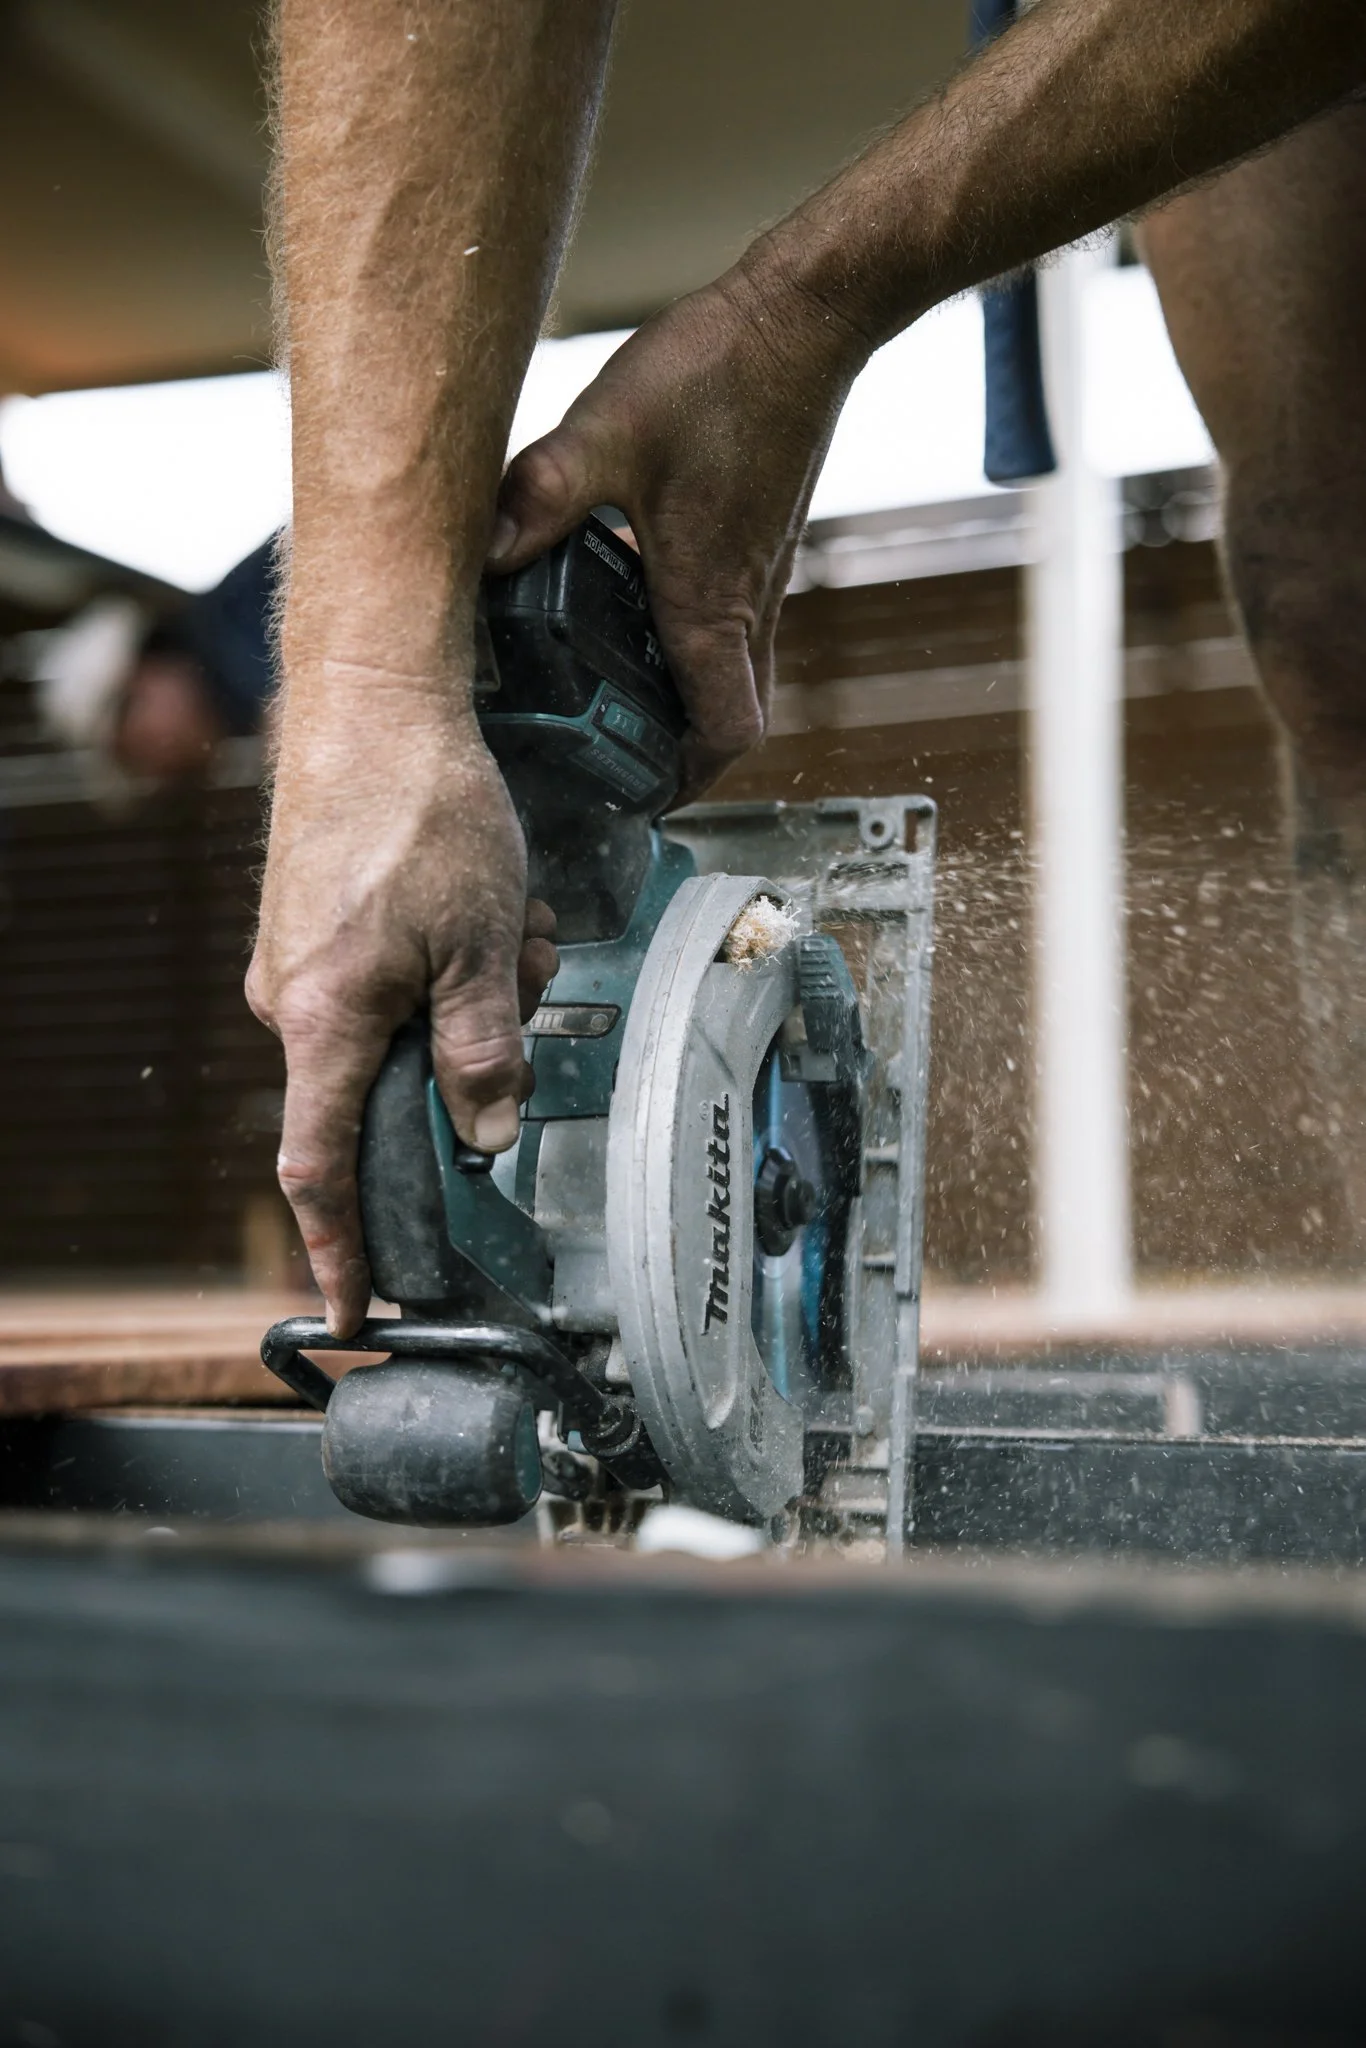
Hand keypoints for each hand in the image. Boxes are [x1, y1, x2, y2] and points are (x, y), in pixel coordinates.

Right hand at [247, 680, 558, 1334]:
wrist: (374, 698)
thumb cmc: (421, 809)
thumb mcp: (484, 942)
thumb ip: (484, 1049)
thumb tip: (486, 1132)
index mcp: (322, 1021)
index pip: (321, 1169)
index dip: (339, 1251)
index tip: (351, 1312)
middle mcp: (295, 1003)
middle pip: (392, 1088)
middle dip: (473, 1061)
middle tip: (525, 985)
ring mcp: (302, 963)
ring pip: (409, 1027)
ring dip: (478, 995)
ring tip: (521, 926)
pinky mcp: (320, 928)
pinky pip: (395, 981)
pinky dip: (456, 960)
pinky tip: (496, 907)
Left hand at [489, 256, 870, 793]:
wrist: (805, 319)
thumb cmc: (719, 373)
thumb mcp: (607, 431)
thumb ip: (541, 495)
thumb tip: (481, 556)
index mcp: (710, 603)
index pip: (723, 736)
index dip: (684, 782)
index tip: (635, 797)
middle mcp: (748, 606)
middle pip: (730, 724)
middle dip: (679, 760)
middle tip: (613, 764)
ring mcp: (763, 579)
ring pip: (737, 680)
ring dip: (688, 707)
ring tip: (617, 705)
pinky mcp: (762, 546)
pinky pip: (738, 632)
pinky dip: (697, 654)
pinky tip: (639, 616)